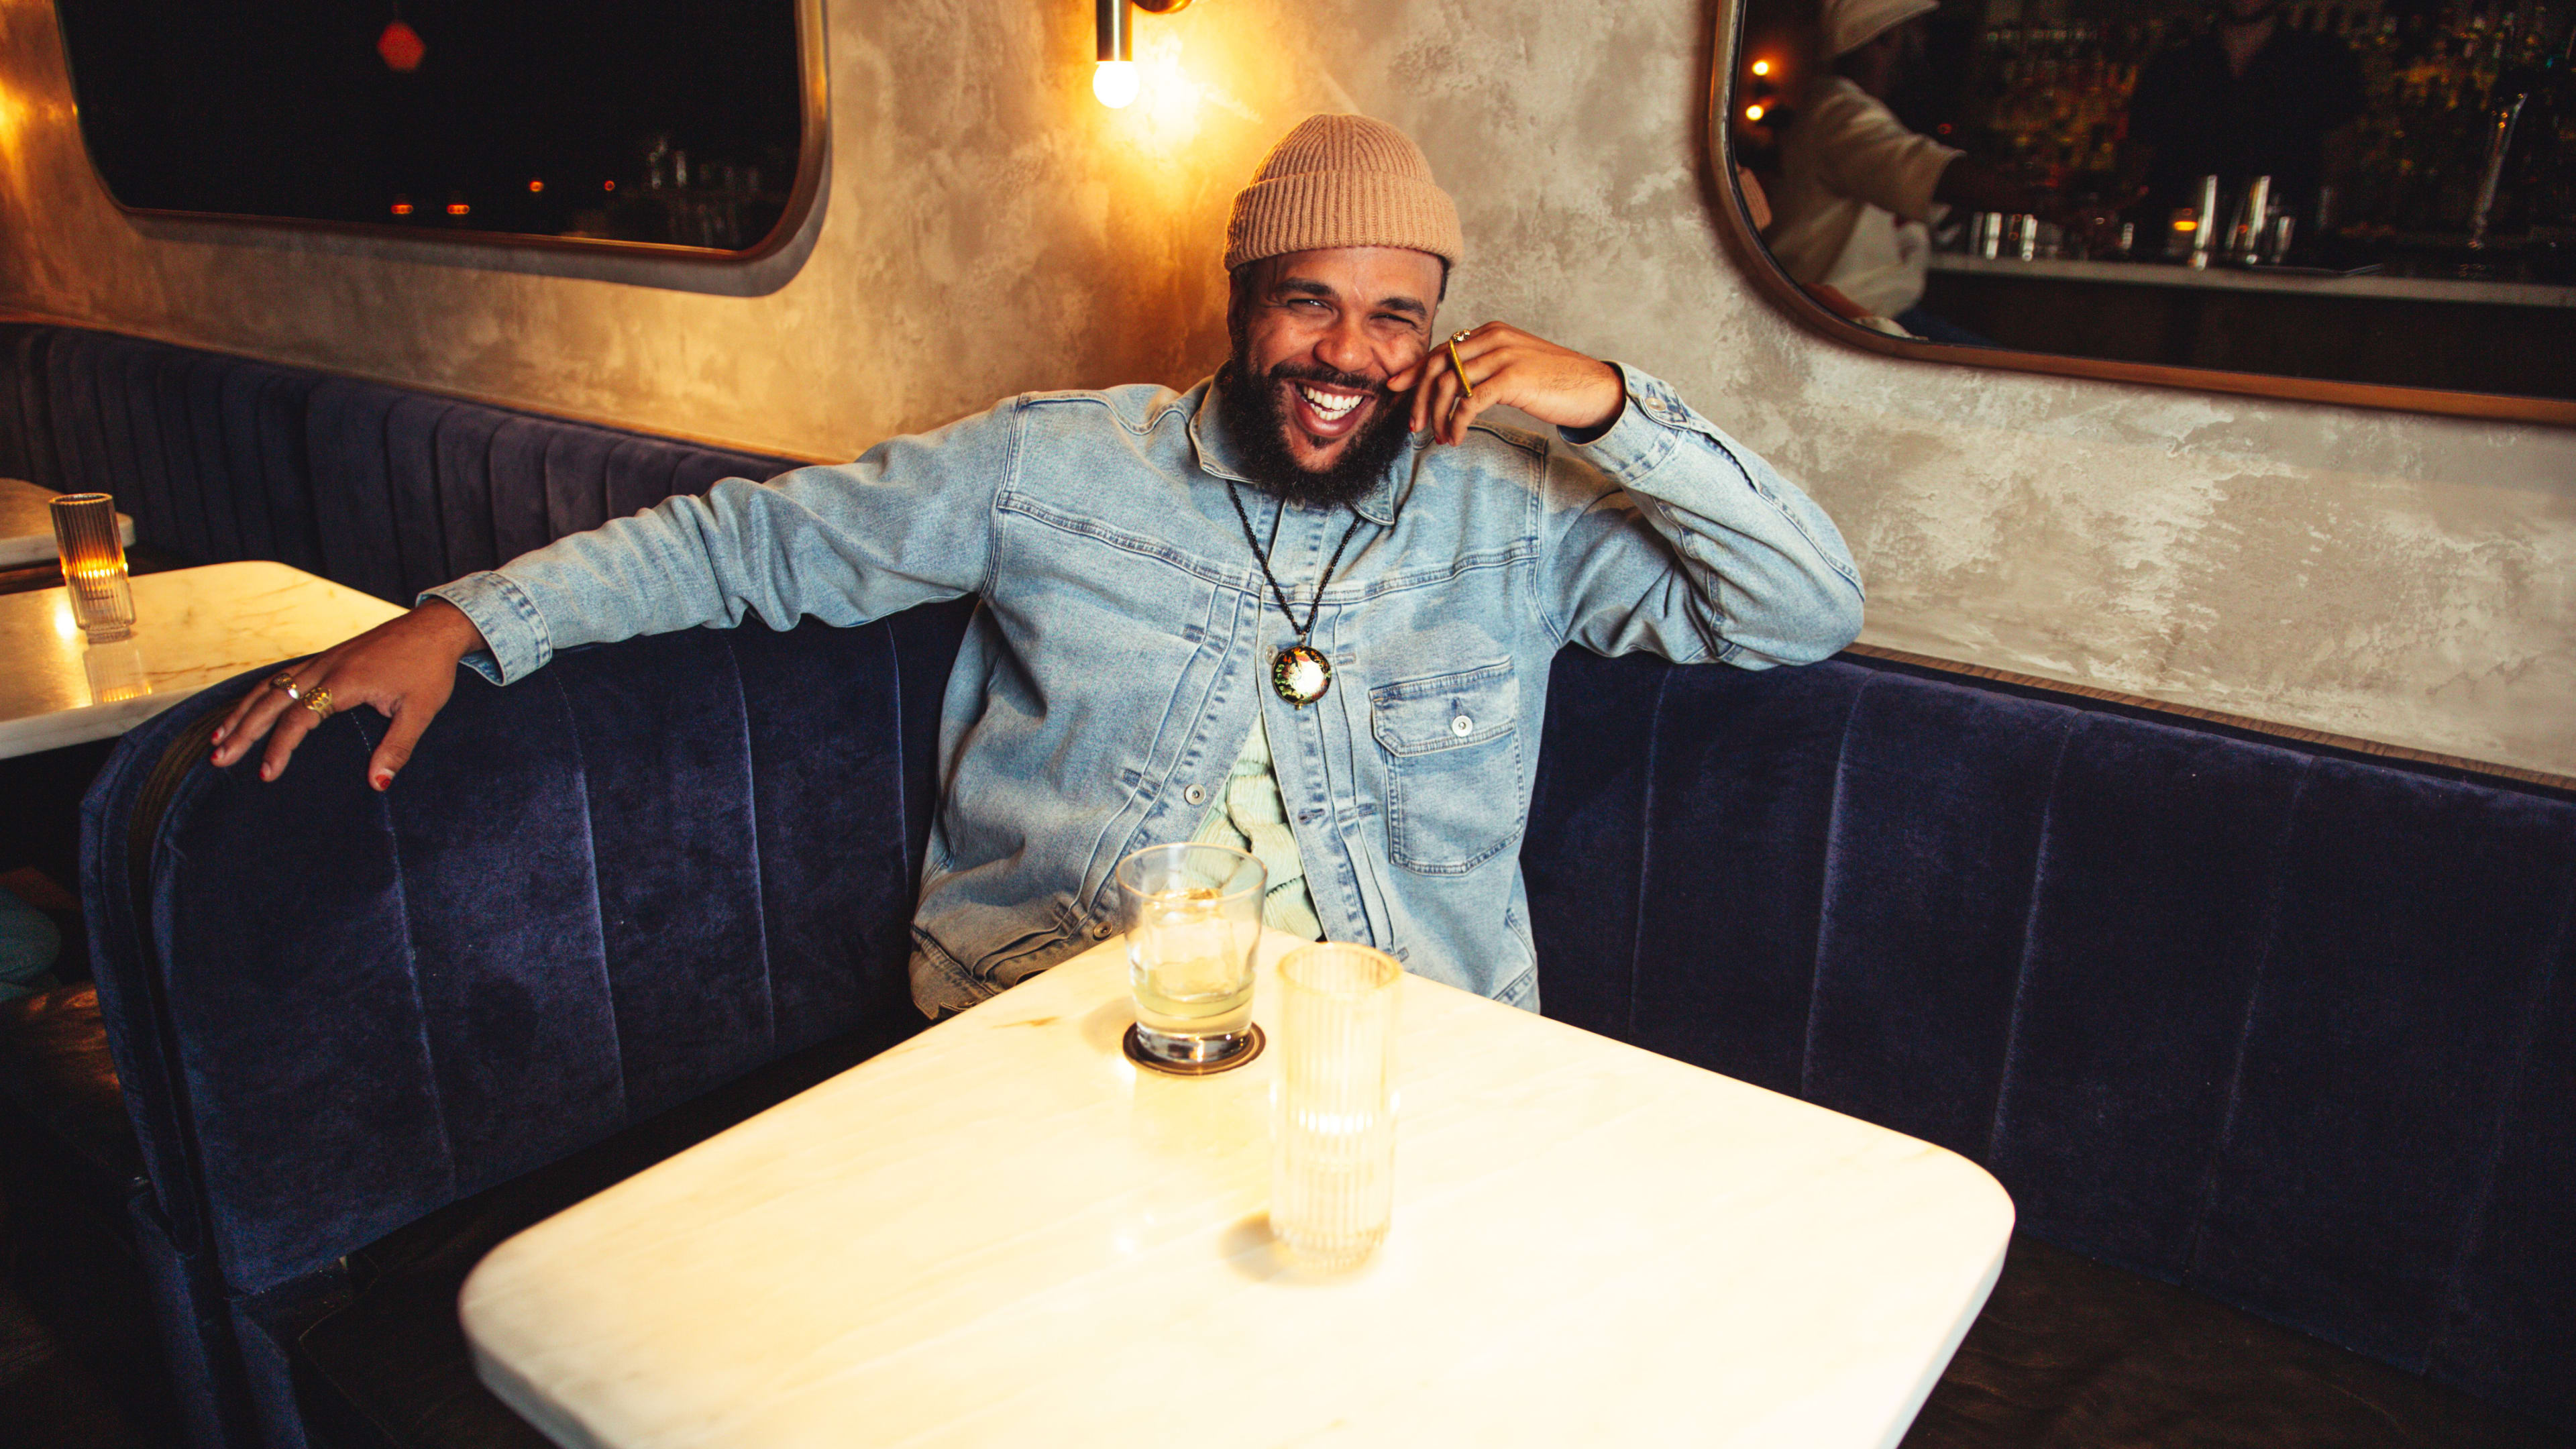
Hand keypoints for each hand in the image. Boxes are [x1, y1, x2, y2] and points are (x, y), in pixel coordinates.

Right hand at [209, 598, 486, 789]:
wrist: (435, 627)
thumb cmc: (429, 669)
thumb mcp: (421, 711)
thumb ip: (397, 748)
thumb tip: (377, 784)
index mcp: (345, 681)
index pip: (299, 719)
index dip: (279, 747)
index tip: (266, 774)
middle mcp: (325, 667)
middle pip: (271, 701)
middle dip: (242, 731)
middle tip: (217, 758)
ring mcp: (322, 660)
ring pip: (270, 686)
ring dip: (242, 712)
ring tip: (218, 738)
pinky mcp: (325, 658)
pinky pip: (282, 677)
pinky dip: (259, 694)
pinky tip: (247, 709)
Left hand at [1390, 323, 1624, 446]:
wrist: (1593, 388)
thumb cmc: (1554, 382)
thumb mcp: (1514, 365)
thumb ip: (1485, 367)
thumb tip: (1453, 385)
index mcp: (1491, 332)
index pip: (1441, 349)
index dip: (1415, 371)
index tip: (1396, 389)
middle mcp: (1493, 338)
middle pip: (1438, 365)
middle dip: (1419, 397)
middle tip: (1414, 426)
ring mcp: (1503, 356)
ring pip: (1449, 384)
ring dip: (1437, 415)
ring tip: (1440, 437)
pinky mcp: (1512, 378)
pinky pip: (1469, 402)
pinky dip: (1457, 423)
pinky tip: (1457, 438)